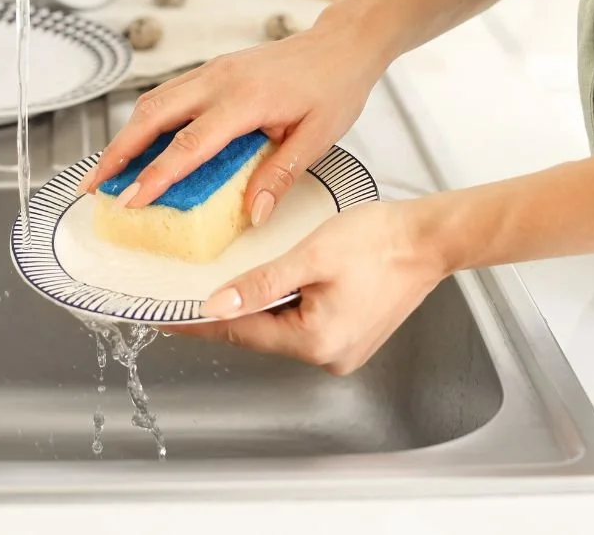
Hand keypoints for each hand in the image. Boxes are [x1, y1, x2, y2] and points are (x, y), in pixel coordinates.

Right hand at [78, 20, 387, 223]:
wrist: (340, 45)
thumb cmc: (333, 88)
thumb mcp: (318, 138)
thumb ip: (280, 175)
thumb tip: (253, 214)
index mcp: (245, 99)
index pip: (189, 144)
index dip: (156, 175)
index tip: (130, 201)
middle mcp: (219, 80)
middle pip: (151, 116)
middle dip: (116, 153)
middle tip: (93, 187)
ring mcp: (211, 71)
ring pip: (153, 102)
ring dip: (124, 136)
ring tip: (105, 171)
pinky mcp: (212, 70)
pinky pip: (167, 95)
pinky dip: (144, 121)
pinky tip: (137, 144)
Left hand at [165, 199, 447, 374]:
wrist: (430, 238)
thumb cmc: (381, 241)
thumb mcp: (310, 256)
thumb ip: (260, 284)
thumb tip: (215, 306)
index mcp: (316, 341)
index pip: (240, 332)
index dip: (198, 321)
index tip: (163, 316)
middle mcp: (330, 355)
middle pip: (259, 333)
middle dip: (227, 312)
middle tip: (188, 292)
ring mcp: (343, 349)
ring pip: (281, 328)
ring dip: (258, 306)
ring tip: (228, 283)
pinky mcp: (352, 335)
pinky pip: (304, 323)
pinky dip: (285, 306)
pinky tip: (275, 285)